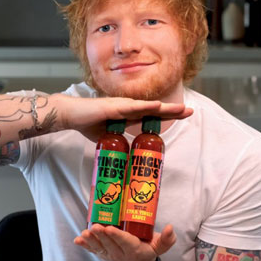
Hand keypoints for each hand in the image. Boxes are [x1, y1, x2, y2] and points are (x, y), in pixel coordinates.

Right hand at [54, 95, 192, 140]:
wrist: (71, 116)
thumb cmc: (87, 123)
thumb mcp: (108, 136)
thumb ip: (119, 141)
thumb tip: (125, 154)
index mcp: (129, 114)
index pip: (153, 114)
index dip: (168, 114)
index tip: (183, 114)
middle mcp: (128, 107)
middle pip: (155, 109)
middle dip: (173, 110)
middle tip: (190, 111)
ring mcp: (122, 106)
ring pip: (148, 107)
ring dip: (165, 107)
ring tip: (181, 108)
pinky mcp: (114, 107)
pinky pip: (133, 107)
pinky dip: (146, 107)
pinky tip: (158, 106)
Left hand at [74, 223, 176, 260]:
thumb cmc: (148, 251)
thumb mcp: (160, 247)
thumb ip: (167, 239)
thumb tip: (170, 228)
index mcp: (134, 249)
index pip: (125, 242)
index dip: (117, 235)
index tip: (110, 228)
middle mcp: (120, 253)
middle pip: (109, 243)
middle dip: (101, 235)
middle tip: (96, 226)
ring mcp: (109, 254)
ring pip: (99, 247)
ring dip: (91, 240)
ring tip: (85, 233)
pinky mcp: (102, 254)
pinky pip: (92, 250)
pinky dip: (84, 246)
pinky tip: (77, 240)